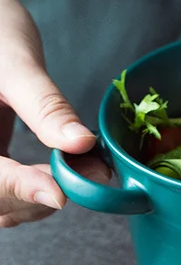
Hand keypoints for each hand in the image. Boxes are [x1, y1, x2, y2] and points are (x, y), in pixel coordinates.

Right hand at [0, 0, 101, 226]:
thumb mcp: (16, 64)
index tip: (60, 194)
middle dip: (36, 196)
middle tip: (87, 174)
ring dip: (36, 200)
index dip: (20, 188)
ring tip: (80, 172)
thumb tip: (82, 144)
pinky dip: (31, 191)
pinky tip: (62, 173)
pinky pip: (1, 191)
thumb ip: (47, 107)